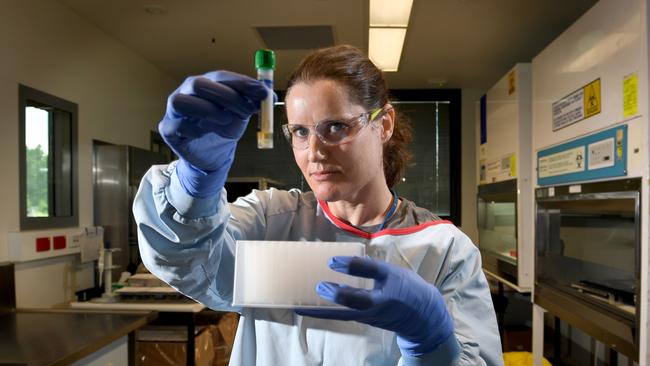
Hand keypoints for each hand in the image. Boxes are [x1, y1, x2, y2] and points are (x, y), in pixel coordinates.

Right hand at [159, 70, 268, 197]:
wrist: (213, 155)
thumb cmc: (225, 128)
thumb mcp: (243, 113)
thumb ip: (253, 101)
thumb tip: (268, 93)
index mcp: (207, 83)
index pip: (220, 76)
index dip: (241, 82)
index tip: (261, 92)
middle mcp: (187, 92)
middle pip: (199, 84)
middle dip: (226, 96)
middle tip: (247, 111)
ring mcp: (174, 110)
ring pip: (181, 101)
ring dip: (207, 110)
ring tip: (225, 120)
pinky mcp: (168, 128)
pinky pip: (177, 125)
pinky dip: (194, 129)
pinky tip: (205, 133)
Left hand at [296, 256, 453, 356]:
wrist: (421, 316)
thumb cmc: (405, 289)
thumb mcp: (391, 273)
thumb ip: (367, 267)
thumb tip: (338, 262)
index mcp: (385, 291)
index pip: (368, 274)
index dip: (350, 266)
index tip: (332, 260)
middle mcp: (373, 308)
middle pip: (351, 303)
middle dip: (333, 294)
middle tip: (316, 285)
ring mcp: (365, 316)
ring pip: (340, 314)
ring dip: (321, 310)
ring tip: (299, 304)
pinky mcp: (361, 319)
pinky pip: (341, 315)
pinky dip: (326, 312)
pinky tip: (312, 305)